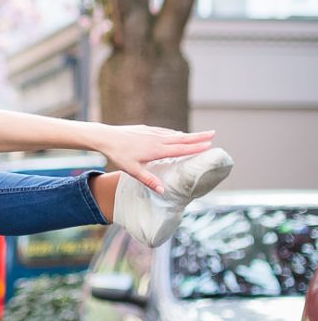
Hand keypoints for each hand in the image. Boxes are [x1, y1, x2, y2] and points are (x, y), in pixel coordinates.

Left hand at [97, 123, 218, 192]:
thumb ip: (149, 180)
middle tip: (213, 133)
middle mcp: (157, 139)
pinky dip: (174, 133)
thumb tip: (163, 191)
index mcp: (157, 150)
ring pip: (174, 134)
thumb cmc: (119, 155)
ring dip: (188, 135)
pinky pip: (164, 131)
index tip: (209, 144)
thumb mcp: (133, 171)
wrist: (106, 137)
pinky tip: (176, 134)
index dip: (196, 147)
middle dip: (198, 136)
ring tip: (200, 136)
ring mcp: (152, 132)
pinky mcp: (146, 129)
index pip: (181, 148)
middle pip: (182, 138)